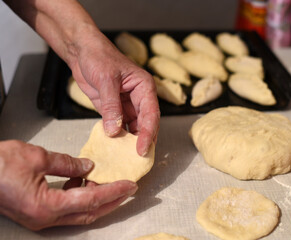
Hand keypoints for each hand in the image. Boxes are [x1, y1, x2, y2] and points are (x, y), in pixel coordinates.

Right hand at [0, 140, 137, 229]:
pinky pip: (65, 208)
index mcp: (46, 206)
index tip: (130, 185)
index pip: (91, 200)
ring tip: (109, 182)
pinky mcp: (36, 212)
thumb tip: (87, 166)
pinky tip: (84, 180)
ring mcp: (39, 217)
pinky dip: (79, 196)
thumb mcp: (37, 157)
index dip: (113, 191)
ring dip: (96, 199)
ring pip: (78, 213)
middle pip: (89, 213)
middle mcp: (44, 218)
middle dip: (112, 201)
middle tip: (128, 189)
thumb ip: (67, 163)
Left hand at [69, 29, 159, 155]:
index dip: (148, 133)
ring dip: (130, 141)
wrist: (82, 52)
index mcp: (144, 87)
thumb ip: (111, 106)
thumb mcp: (106, 80)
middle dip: (143, 141)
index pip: (151, 114)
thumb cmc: (98, 57)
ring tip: (127, 158)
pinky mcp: (114, 110)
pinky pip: (119, 126)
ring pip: (134, 127)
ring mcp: (127, 105)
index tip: (142, 149)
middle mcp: (139, 98)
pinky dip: (117, 137)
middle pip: (146, 124)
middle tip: (139, 159)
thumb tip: (114, 131)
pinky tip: (114, 148)